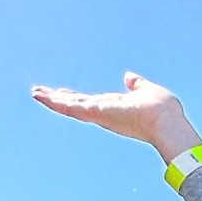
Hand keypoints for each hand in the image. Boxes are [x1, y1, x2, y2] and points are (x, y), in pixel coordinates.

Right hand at [31, 71, 199, 161]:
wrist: (167, 123)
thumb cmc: (163, 111)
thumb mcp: (148, 91)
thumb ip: (137, 85)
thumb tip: (129, 77)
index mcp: (116, 107)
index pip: (92, 102)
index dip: (78, 98)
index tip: (65, 95)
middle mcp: (105, 113)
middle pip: (77, 105)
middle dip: (59, 99)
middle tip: (41, 94)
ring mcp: (99, 114)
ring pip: (70, 106)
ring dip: (52, 99)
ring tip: (35, 93)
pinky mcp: (95, 112)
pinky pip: (70, 107)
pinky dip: (54, 101)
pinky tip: (40, 96)